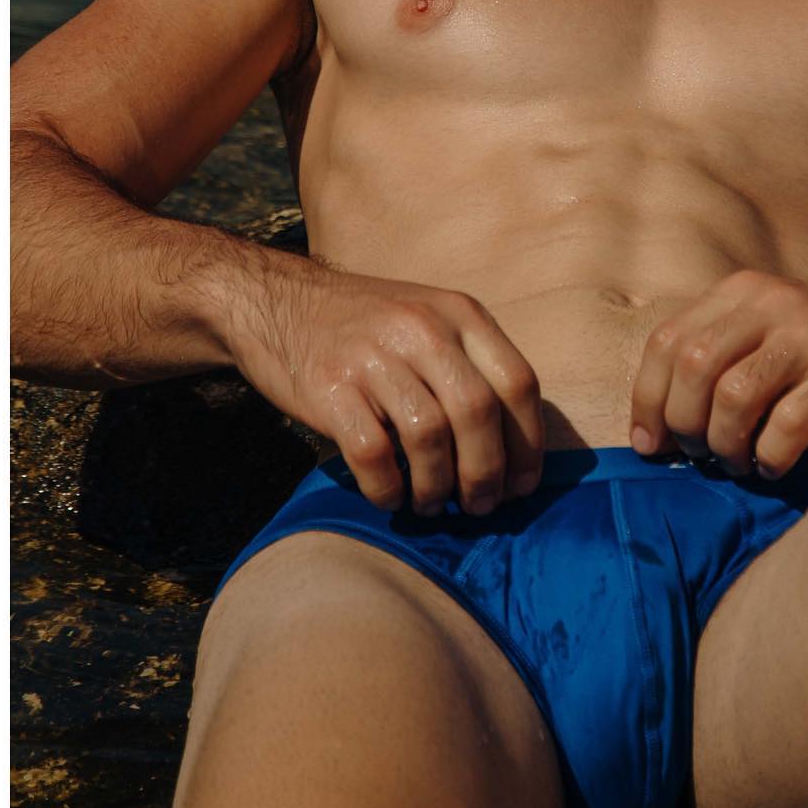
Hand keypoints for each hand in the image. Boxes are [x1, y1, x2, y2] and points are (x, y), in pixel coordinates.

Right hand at [230, 265, 543, 516]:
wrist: (278, 301)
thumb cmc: (368, 326)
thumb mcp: (431, 320)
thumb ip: (471, 368)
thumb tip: (513, 454)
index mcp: (459, 313)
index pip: (517, 382)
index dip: (528, 444)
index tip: (522, 485)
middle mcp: (423, 328)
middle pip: (478, 413)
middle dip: (486, 473)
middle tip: (481, 506)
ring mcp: (374, 356)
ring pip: (429, 436)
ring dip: (437, 486)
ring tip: (432, 504)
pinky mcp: (330, 387)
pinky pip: (373, 453)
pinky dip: (387, 487)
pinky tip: (389, 496)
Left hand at [628, 269, 807, 478]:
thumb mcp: (773, 331)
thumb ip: (722, 355)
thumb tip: (656, 425)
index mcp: (745, 292)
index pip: (667, 340)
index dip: (647, 399)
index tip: (650, 444)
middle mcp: (775, 304)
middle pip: (692, 366)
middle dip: (684, 424)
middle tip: (700, 455)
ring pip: (732, 397)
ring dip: (725, 445)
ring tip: (739, 461)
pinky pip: (786, 426)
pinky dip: (770, 458)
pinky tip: (776, 465)